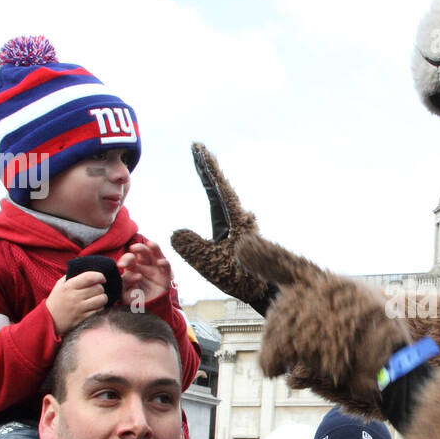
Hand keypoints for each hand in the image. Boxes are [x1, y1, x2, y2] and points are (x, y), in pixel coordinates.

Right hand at [45, 271, 108, 334]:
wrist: (49, 319)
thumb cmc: (57, 300)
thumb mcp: (60, 285)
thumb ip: (72, 276)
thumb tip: (87, 268)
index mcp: (69, 286)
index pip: (89, 277)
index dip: (100, 276)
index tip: (102, 278)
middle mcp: (74, 297)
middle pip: (98, 288)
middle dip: (101, 288)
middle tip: (97, 290)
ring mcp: (79, 308)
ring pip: (101, 300)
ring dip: (102, 298)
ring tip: (98, 298)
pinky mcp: (83, 318)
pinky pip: (99, 311)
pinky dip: (100, 308)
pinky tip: (95, 307)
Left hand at [118, 239, 171, 305]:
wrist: (145, 311)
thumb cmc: (133, 300)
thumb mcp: (124, 292)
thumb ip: (125, 282)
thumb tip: (135, 274)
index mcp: (132, 268)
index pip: (129, 259)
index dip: (125, 259)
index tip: (121, 265)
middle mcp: (144, 266)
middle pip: (142, 252)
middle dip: (139, 248)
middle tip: (134, 248)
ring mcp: (155, 270)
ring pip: (156, 254)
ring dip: (154, 247)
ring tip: (151, 244)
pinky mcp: (164, 277)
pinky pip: (166, 267)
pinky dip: (164, 263)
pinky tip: (160, 262)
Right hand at [171, 143, 275, 311]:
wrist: (261, 291)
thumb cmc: (238, 278)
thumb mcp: (208, 262)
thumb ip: (190, 245)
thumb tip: (177, 233)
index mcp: (235, 220)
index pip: (219, 187)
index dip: (208, 168)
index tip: (199, 149)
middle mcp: (239, 218)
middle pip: (220, 187)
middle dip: (208, 168)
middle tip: (198, 147)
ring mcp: (240, 225)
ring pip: (223, 197)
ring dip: (212, 180)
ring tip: (203, 162)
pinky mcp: (238, 234)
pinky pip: (224, 210)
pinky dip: (217, 196)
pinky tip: (215, 190)